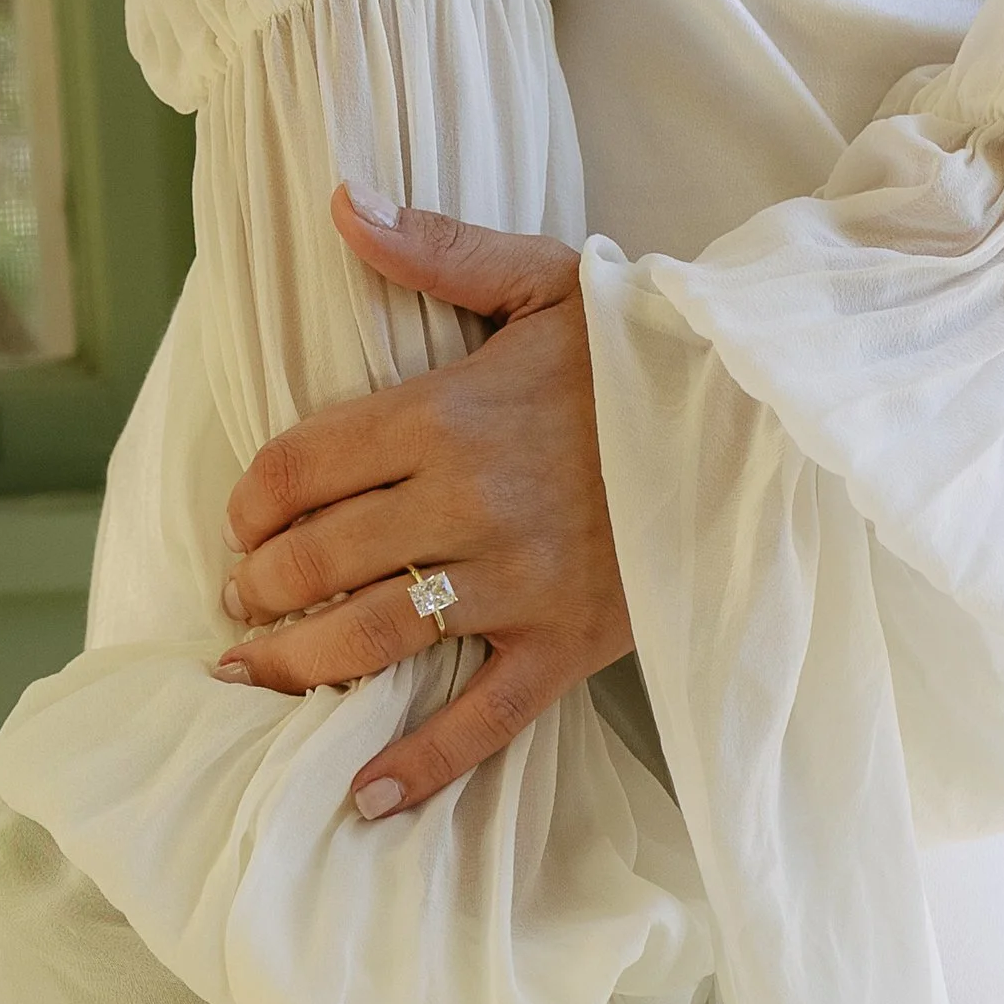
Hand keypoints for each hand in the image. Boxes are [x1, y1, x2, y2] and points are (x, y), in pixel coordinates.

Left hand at [210, 185, 631, 816]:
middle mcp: (468, 505)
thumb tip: (339, 203)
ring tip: (253, 669)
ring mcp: (517, 584)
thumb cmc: (649, 350)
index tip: (239, 522)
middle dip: (260, 585)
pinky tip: (360, 800)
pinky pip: (479, 720)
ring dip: (295, 662)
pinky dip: (418, 766)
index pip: (302, 466)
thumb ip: (435, 246)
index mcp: (446, 414)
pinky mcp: (566, 645)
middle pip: (319, 559)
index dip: (250, 502)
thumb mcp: (545, 279)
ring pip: (372, 639)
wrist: (764, 418)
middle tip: (240, 597)